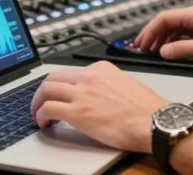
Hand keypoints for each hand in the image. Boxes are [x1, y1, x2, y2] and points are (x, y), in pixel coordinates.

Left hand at [30, 61, 165, 152]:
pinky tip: (44, 123)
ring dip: (37, 103)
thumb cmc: (147, 109)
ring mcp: (82, 94)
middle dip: (42, 91)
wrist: (154, 122)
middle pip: (53, 77)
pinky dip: (40, 116)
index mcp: (101, 69)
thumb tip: (98, 93)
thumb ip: (108, 84)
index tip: (59, 93)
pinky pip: (48, 109)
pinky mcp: (78, 113)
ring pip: (46, 90)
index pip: (71, 72)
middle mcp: (89, 77)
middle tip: (41, 102)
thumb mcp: (126, 84)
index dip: (60, 85)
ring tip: (38, 115)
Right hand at [133, 4, 192, 61]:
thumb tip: (163, 52)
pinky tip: (170, 51)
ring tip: (152, 51)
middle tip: (141, 47)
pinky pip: (183, 34)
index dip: (149, 31)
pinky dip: (173, 42)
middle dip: (152, 35)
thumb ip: (183, 50)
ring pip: (174, 29)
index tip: (141, 43)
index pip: (164, 18)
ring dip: (162, 39)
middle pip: (167, 22)